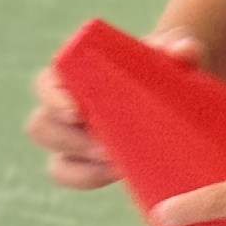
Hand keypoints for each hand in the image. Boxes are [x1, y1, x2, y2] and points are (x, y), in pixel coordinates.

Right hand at [27, 29, 201, 188]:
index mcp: (74, 74)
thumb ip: (180, 46)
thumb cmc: (165, 62)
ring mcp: (76, 140)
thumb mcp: (174, 51)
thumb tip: (185, 52)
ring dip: (81, 168)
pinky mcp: (92, 163)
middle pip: (41, 127)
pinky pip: (77, 177)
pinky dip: (92, 179)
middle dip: (68, 140)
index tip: (76, 110)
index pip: (44, 83)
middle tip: (105, 145)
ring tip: (118, 165)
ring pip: (55, 162)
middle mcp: (66, 108)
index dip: (52, 98)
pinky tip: (122, 175)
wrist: (177, 89)